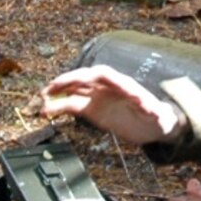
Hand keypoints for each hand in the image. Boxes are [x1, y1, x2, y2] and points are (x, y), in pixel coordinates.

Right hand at [39, 64, 180, 145]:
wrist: (153, 127)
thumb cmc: (158, 119)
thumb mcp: (159, 117)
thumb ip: (154, 112)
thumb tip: (151, 107)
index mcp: (123, 85)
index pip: (103, 74)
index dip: (87, 75)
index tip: (73, 80)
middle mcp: (108, 87)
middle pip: (84, 78)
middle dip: (67, 81)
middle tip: (50, 88)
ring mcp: (98, 97)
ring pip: (75, 90)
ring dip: (58, 92)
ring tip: (42, 99)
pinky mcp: (92, 109)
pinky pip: (72, 104)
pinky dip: (59, 107)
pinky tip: (46, 111)